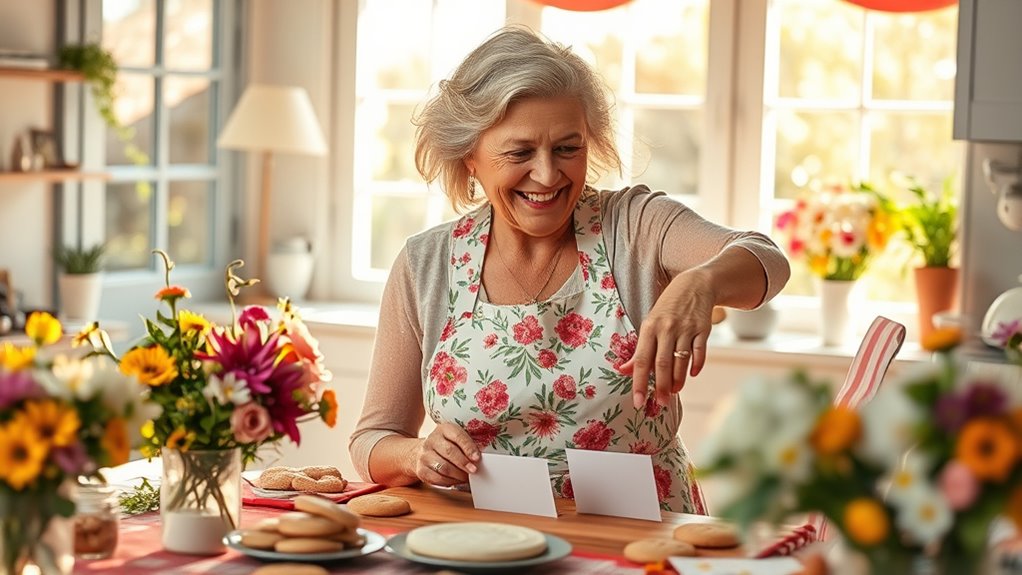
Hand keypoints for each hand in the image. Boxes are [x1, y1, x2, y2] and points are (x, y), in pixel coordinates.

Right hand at [412, 422, 480, 486]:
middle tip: (474, 470)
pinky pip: (437, 478)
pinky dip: (449, 482)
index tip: (477, 458)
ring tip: (466, 477)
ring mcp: (424, 455)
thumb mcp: (455, 439)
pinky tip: (456, 480)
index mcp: (444, 429)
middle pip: (449, 452)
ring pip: (443, 467)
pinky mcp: (421, 469)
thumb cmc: (445, 446)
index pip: (457, 436)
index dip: (468, 447)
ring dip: (458, 475)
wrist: (421, 452)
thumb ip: (467, 445)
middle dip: (464, 463)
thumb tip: (479, 459)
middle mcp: (432, 440)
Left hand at [619, 269, 715, 407]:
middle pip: (662, 364)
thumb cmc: (667, 309)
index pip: (642, 360)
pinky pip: (700, 352)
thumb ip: (639, 350)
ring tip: (674, 392)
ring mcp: (686, 329)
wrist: (695, 285)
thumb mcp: (650, 324)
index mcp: (649, 328)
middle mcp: (667, 328)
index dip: (639, 383)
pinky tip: (692, 375)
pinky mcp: (703, 329)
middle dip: (661, 387)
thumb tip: (623, 371)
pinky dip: (696, 365)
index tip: (638, 401)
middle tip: (660, 403)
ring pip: (681, 361)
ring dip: (678, 380)